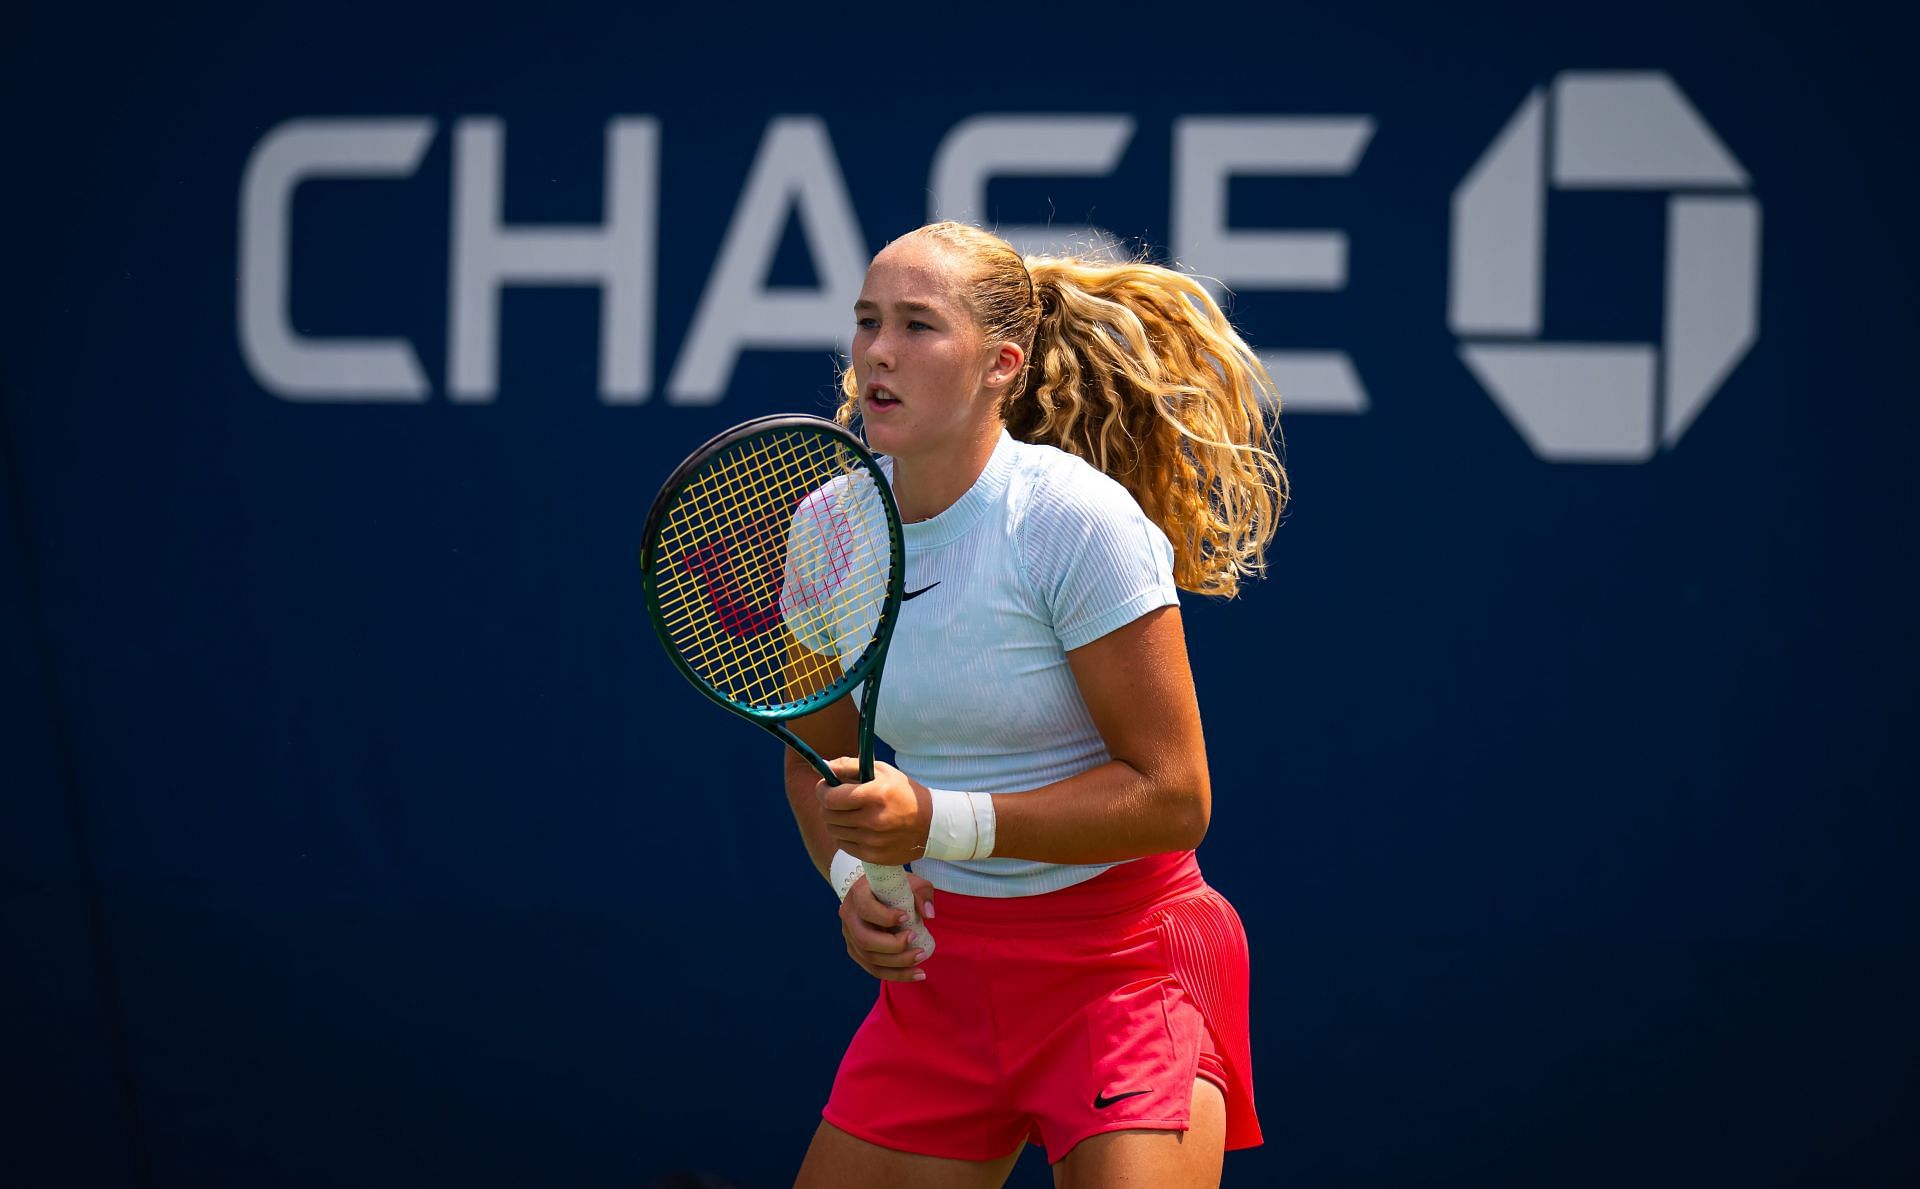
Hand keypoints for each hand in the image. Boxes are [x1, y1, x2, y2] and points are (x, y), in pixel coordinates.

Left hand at [815, 758, 931, 866]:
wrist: (932, 824)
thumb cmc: (903, 793)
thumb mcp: (882, 771)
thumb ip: (850, 766)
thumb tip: (824, 766)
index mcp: (875, 795)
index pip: (830, 797)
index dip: (822, 790)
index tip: (825, 786)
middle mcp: (873, 820)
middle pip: (829, 815)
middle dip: (827, 805)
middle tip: (836, 799)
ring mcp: (872, 841)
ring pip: (834, 831)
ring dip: (835, 820)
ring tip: (848, 813)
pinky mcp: (873, 856)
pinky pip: (844, 845)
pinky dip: (844, 835)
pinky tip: (856, 827)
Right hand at [838, 871, 935, 981]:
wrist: (869, 892)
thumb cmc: (891, 886)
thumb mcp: (909, 882)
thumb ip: (921, 893)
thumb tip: (929, 914)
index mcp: (858, 894)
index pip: (866, 909)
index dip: (885, 917)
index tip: (907, 917)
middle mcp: (849, 916)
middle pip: (865, 940)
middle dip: (894, 946)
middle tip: (916, 941)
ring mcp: (850, 936)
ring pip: (870, 958)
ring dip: (898, 964)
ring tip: (920, 958)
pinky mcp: (856, 951)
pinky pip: (874, 969)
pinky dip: (896, 974)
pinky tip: (916, 974)